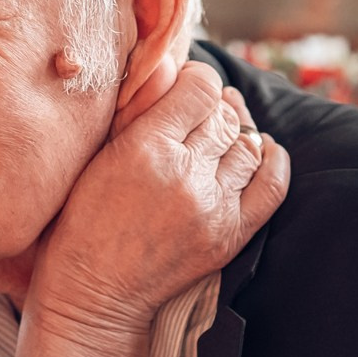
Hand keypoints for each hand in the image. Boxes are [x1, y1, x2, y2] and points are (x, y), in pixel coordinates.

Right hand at [17, 62, 288, 356]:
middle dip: (212, 106)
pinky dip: (273, 160)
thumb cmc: (84, 222)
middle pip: (223, 116)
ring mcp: (213, 207)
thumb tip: (168, 63)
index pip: (199, 87)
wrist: (96, 294)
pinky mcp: (231, 235)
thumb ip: (135, 108)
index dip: (195, 78)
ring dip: (238, 129)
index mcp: (146, 149)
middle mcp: (186, 175)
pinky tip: (263, 147)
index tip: (185, 84)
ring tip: (223, 125)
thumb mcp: (97, 156)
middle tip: (197, 109)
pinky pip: (272, 185)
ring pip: (247, 144)